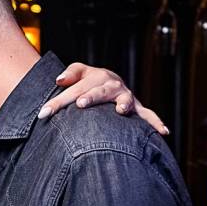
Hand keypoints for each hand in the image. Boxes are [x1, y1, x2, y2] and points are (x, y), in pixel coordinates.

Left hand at [38, 63, 168, 135]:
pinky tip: (163, 132)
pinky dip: (155, 122)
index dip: (57, 102)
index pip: (73, 90)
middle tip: (81, 103)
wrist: (108, 81)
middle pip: (99, 91)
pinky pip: (147, 115)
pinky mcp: (137, 109)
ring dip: (123, 105)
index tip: (43, 114)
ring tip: (121, 111)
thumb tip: (59, 80)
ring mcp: (126, 97)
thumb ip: (70, 74)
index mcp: (96, 77)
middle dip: (91, 97)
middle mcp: (112, 85)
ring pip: (125, 100)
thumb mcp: (79, 73)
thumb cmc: (89, 81)